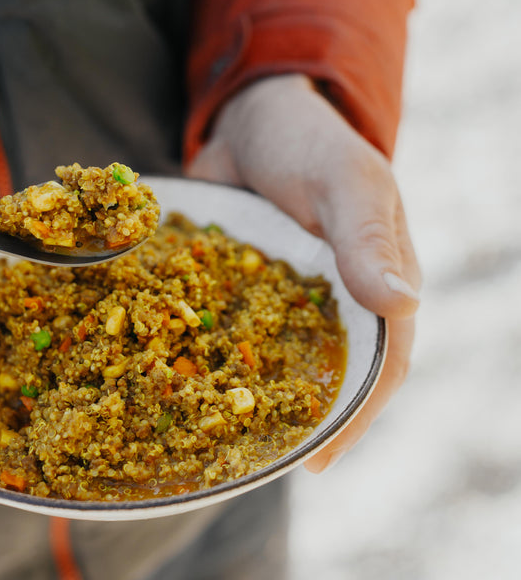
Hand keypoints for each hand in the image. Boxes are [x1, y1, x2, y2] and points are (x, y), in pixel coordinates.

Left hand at [186, 75, 420, 471]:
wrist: (253, 118)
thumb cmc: (312, 143)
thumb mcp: (346, 181)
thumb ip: (366, 238)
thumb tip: (401, 303)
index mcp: (374, 284)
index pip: (377, 365)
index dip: (353, 416)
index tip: (317, 461)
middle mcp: (329, 301)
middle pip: (321, 375)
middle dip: (292, 419)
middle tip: (254, 461)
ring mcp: (280, 295)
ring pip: (270, 359)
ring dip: (246, 394)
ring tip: (209, 437)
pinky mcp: (240, 283)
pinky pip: (227, 326)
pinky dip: (208, 353)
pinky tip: (178, 376)